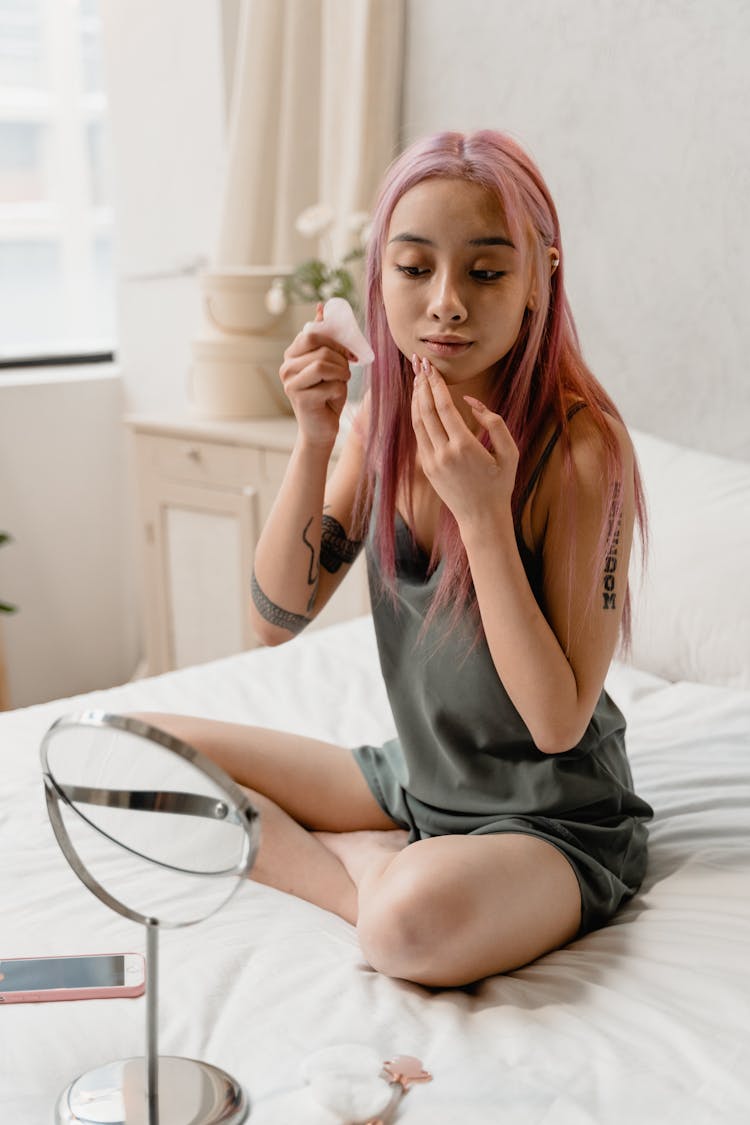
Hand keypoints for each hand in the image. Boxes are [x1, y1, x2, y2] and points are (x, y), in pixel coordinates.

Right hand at [279, 303, 356, 447]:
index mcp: (291, 355)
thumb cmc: (326, 395)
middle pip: (319, 348)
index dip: (335, 340)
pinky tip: (334, 399)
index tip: (348, 353)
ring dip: (342, 373)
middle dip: (340, 357)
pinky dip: (340, 391)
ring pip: (324, 365)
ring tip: (342, 382)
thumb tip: (322, 308)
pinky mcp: (302, 400)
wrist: (321, 429)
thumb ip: (324, 339)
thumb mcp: (328, 364)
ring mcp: (291, 384)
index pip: (312, 334)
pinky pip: (331, 385)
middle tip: (347, 370)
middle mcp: (286, 368)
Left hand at [410, 356, 518, 530]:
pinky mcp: (426, 467)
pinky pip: (419, 435)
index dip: (435, 383)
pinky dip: (417, 415)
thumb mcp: (509, 452)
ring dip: (415, 398)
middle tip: (419, 363)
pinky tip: (419, 403)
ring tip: (417, 378)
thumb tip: (471, 402)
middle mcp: (443, 453)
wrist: (481, 517)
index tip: (431, 366)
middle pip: (425, 410)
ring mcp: (431, 461)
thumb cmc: (500, 484)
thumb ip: (494, 422)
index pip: (443, 406)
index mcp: (464, 447)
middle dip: (421, 384)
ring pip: (417, 422)